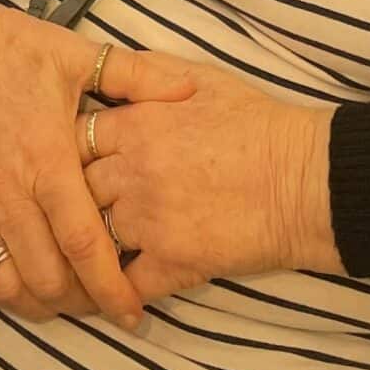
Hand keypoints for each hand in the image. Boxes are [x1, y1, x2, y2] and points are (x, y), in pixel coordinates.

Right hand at [0, 0, 195, 330]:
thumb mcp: (75, 53)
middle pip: (48, 278)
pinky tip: (22, 285)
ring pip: (7, 286)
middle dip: (82, 302)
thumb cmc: (7, 47)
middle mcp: (8, 192)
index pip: (83, 242)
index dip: (111, 287)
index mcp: (47, 157)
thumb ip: (135, 76)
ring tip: (67, 298)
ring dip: (40, 303)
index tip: (134, 314)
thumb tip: (189, 91)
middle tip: (106, 302)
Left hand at [84, 51, 339, 307]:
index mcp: (137, 124)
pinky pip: (126, 284)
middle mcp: (133, 171)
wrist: (305, 178)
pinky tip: (116, 299)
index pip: (73, 139)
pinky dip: (116, 294)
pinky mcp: (173, 262)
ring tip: (77, 261)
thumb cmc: (260, 125)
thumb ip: (150, 73)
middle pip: (74, 189)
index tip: (67, 163)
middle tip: (64, 213)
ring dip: (87, 248)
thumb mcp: (201, 79)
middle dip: (70, 200)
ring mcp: (149, 220)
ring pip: (92, 238)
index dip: (65, 152)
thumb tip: (115, 69)